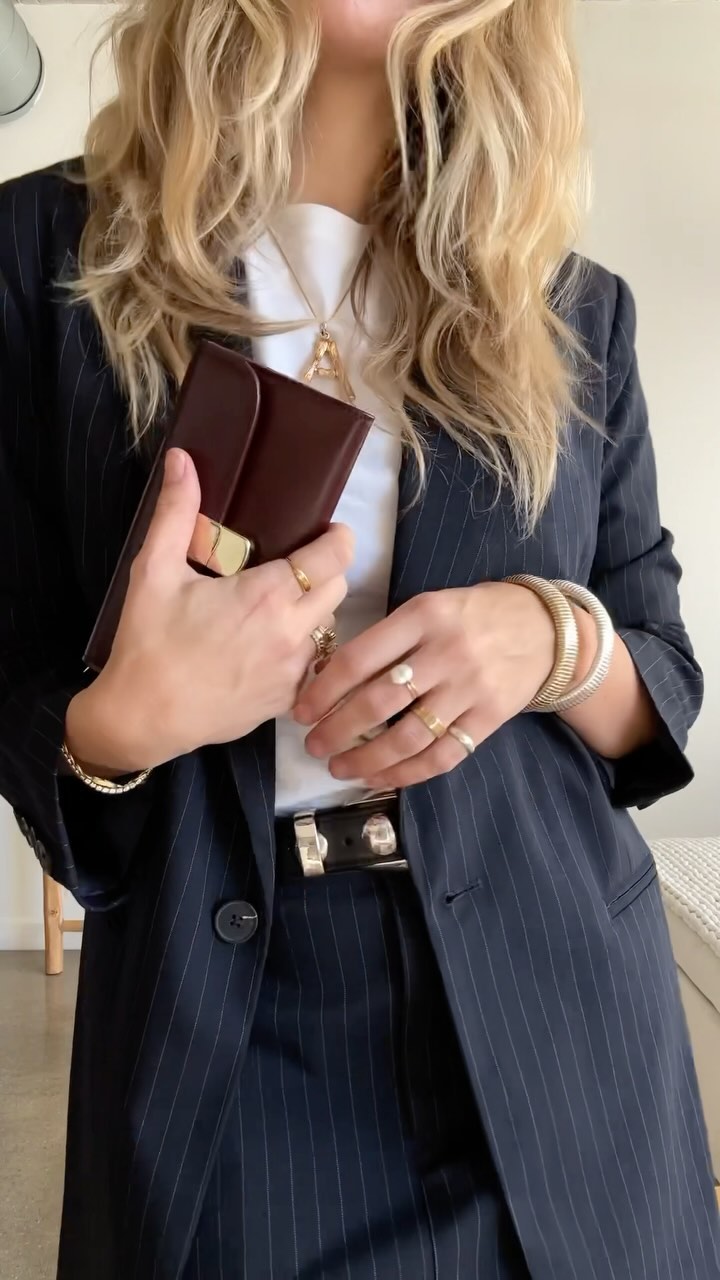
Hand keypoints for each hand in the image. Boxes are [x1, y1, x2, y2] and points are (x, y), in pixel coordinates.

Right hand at [66, 449, 352, 773]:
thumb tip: (182, 459)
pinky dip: (301, 650)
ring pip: (329, 629)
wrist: (143, 718)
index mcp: (267, 596)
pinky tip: (269, 646)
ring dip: (314, 612)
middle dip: (326, 571)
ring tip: (280, 606)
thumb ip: (176, 512)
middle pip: (338, 589)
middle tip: (297, 564)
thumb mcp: (154, 571)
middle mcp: (292, 633)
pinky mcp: (287, 700)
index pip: (333, 558)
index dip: (339, 539)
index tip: (329, 531)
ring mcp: (294, 671)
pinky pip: (313, 665)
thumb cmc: (148, 644)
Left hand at [294, 583, 556, 789]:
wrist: (545, 629)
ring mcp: (469, 688)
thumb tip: (331, 674)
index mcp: (422, 616)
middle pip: (377, 702)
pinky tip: (380, 777)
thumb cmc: (474, 614)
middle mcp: (444, 653)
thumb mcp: (430, 605)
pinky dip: (406, 773)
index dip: (323, 691)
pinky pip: (442, 755)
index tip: (300, 711)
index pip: (359, 659)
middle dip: (336, 730)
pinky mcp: (489, 717)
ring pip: (407, 736)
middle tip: (312, 745)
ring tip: (338, 767)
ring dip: (366, 758)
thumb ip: (389, 636)